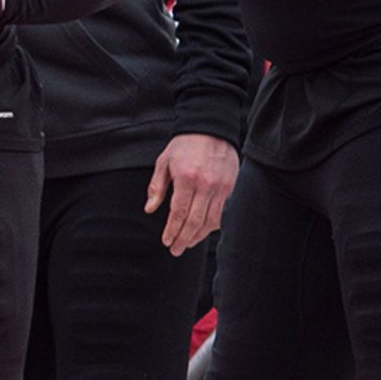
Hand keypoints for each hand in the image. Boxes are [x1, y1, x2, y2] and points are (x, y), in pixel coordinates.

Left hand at [145, 130, 238, 254]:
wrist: (211, 129)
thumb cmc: (184, 145)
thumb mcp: (164, 162)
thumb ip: (157, 187)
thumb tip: (150, 208)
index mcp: (187, 178)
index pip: (180, 212)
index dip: (172, 230)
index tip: (166, 241)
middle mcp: (206, 185)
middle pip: (196, 221)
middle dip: (184, 238)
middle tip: (175, 250)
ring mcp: (221, 188)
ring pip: (211, 220)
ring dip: (198, 236)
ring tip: (186, 244)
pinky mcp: (230, 188)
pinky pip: (221, 213)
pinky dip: (211, 225)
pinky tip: (201, 231)